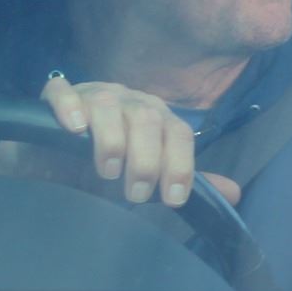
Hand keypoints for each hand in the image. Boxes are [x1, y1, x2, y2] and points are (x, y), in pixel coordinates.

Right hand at [0, 73, 239, 208]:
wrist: (58, 148)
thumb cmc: (110, 161)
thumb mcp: (148, 173)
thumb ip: (183, 179)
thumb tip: (234, 193)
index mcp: (158, 118)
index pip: (179, 134)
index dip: (180, 165)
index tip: (173, 199)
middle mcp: (132, 102)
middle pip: (149, 121)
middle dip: (147, 160)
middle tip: (136, 194)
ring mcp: (97, 95)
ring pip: (109, 107)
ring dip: (112, 140)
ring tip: (108, 171)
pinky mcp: (61, 95)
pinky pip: (64, 91)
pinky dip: (69, 106)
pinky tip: (75, 128)